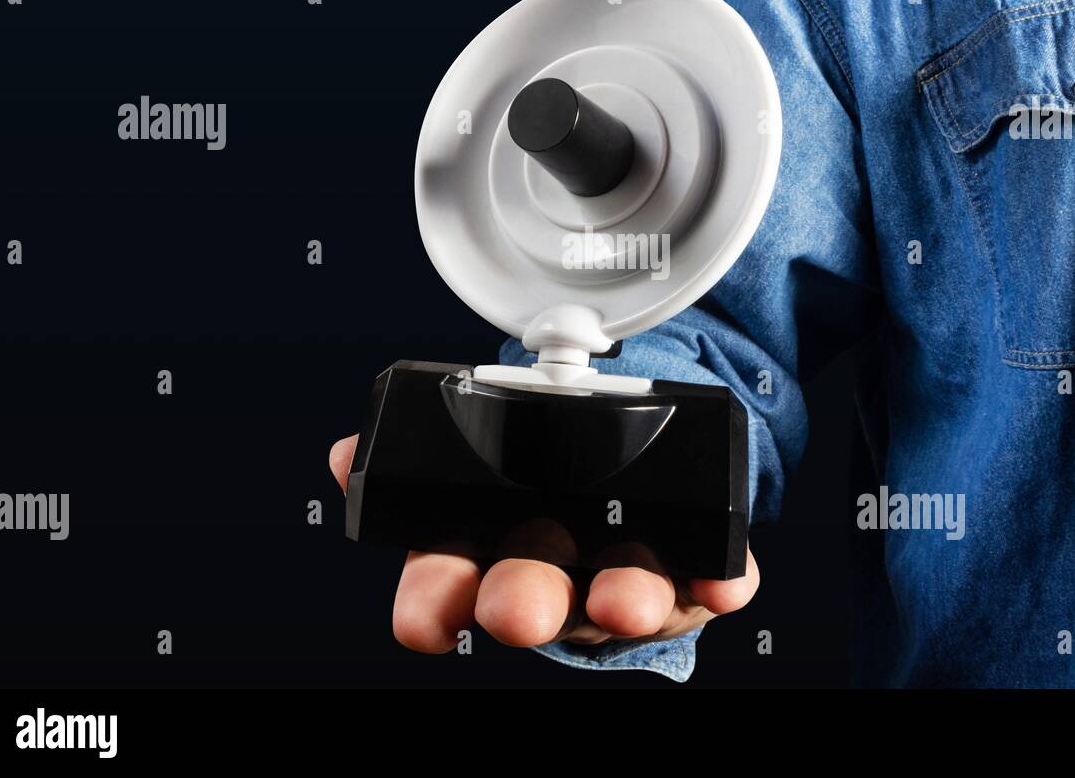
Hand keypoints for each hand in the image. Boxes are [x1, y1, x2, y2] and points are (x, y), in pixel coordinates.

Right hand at [329, 434, 759, 651]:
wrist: (621, 476)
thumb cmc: (540, 482)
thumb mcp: (476, 460)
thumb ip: (418, 456)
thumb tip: (348, 454)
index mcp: (490, 552)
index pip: (449, 585)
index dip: (434, 602)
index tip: (423, 621)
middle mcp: (557, 576)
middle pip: (535, 595)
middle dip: (522, 602)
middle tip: (514, 609)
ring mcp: (626, 575)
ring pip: (625, 592)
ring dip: (625, 599)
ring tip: (624, 599)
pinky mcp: (694, 568)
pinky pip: (713, 575)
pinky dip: (721, 579)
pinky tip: (727, 582)